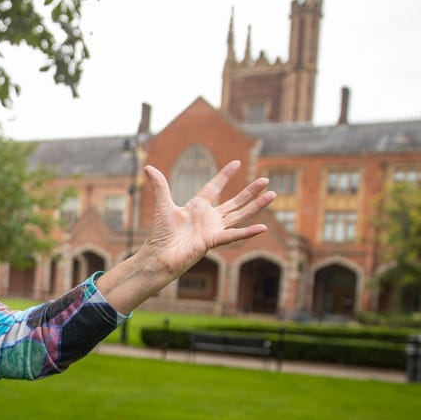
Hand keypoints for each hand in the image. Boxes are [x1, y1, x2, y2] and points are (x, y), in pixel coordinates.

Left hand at [140, 160, 274, 279]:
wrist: (158, 256)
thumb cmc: (160, 235)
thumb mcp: (163, 206)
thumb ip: (160, 186)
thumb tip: (148, 166)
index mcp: (197, 207)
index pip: (214, 187)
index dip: (225, 176)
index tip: (236, 163)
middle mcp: (209, 218)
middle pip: (235, 202)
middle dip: (250, 192)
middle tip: (265, 180)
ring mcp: (213, 229)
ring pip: (240, 215)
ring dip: (256, 206)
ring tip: (272, 194)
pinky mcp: (213, 241)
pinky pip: (234, 235)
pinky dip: (248, 232)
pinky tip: (263, 227)